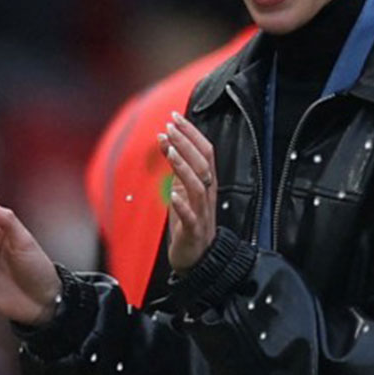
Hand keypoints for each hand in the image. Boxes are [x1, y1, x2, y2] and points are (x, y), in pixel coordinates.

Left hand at [159, 112, 218, 272]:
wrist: (198, 258)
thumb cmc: (188, 222)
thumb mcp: (180, 190)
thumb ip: (175, 167)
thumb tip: (165, 140)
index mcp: (206, 183)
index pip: (204, 151)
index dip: (191, 133)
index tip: (175, 116)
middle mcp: (207, 194)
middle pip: (203, 164)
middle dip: (186, 143)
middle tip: (170, 126)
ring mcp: (202, 212)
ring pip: (198, 186)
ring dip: (184, 167)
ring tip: (170, 151)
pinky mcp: (193, 231)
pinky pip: (191, 217)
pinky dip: (183, 206)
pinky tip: (172, 196)